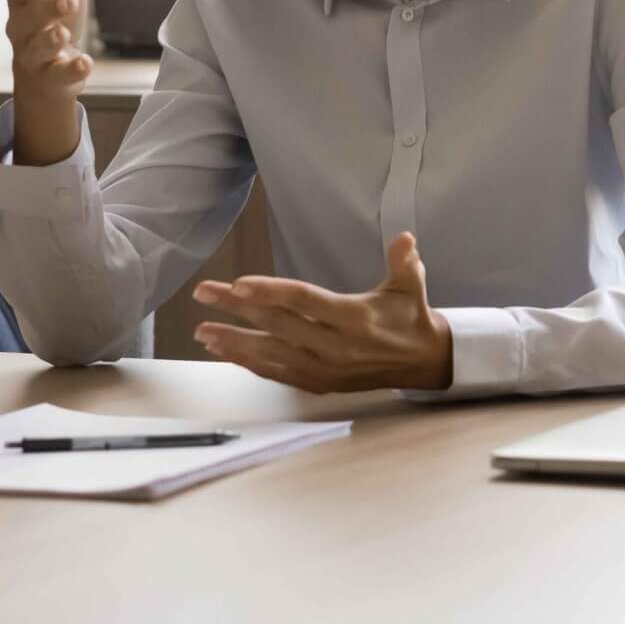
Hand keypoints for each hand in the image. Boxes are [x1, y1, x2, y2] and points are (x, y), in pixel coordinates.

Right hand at [7, 0, 92, 164]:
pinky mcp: (49, 80)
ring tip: (63, 33)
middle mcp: (21, 28)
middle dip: (45, 7)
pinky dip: (70, 71)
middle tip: (67, 0)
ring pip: (35, 48)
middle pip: (27, 16)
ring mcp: (33, 56)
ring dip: (50, 40)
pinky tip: (83, 64)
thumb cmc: (54, 18)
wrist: (53, 71)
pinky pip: (56, 76)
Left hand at [191, 233, 452, 393]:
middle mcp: (337, 347)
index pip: (305, 301)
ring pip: (272, 354)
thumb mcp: (412, 285)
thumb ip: (404, 262)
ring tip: (202, 331)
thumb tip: (404, 239)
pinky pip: (278, 374)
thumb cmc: (410, 317)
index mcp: (356, 318)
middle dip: (237, 309)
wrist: (422, 364)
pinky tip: (226, 352)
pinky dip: (250, 364)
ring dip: (235, 342)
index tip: (239, 284)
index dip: (271, 292)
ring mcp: (326, 370)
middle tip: (204, 293)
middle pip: (278, 325)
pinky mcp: (320, 384)